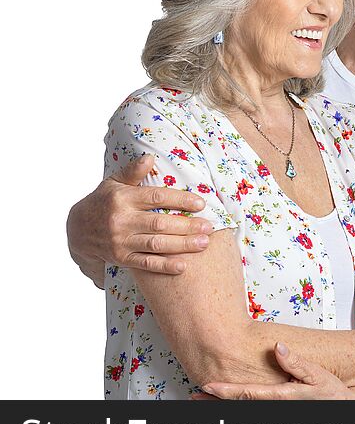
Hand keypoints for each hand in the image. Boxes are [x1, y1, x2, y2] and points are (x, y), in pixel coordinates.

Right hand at [67, 155, 212, 277]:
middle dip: (187, 225)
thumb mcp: (114, 183)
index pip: (156, 198)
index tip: (201, 203)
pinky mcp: (121, 258)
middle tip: (209, 226)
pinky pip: (146, 264)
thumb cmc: (103, 202)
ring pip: (156, 244)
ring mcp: (120, 241)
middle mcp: (121, 220)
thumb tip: (150, 157)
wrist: (77, 230)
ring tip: (203, 243)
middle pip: (159, 223)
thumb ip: (133, 171)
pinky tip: (183, 266)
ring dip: (182, 245)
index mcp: (123, 198)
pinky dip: (164, 266)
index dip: (180, 200)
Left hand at [197, 342, 353, 399]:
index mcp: (283, 397)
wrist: (343, 410)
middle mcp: (276, 409)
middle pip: (240, 407)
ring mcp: (276, 414)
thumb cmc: (333, 394)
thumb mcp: (318, 375)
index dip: (226, 392)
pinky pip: (255, 413)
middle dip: (215, 403)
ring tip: (204, 401)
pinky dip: (238, 408)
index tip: (207, 387)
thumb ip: (297, 363)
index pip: (248, 394)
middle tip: (194, 397)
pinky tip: (228, 405)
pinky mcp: (279, 415)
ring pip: (244, 412)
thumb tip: (278, 347)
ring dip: (222, 407)